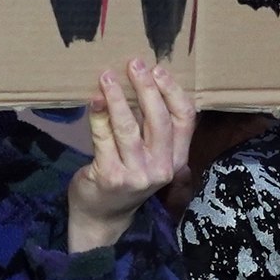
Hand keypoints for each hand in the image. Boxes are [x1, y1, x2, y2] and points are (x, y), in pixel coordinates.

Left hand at [68, 55, 193, 253]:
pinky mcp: (111, 177)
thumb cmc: (126, 176)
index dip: (173, 92)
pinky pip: (103, 139)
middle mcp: (161, 168)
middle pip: (159, 120)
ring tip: (108, 76)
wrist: (102, 216)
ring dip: (118, 98)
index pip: (185, 120)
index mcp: (176, 159)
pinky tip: (94, 100)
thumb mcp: (150, 156)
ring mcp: (136, 175)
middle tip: (134, 64)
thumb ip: (152, 128)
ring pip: (129, 127)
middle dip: (147, 88)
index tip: (158, 70)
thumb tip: (144, 80)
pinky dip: (98, 116)